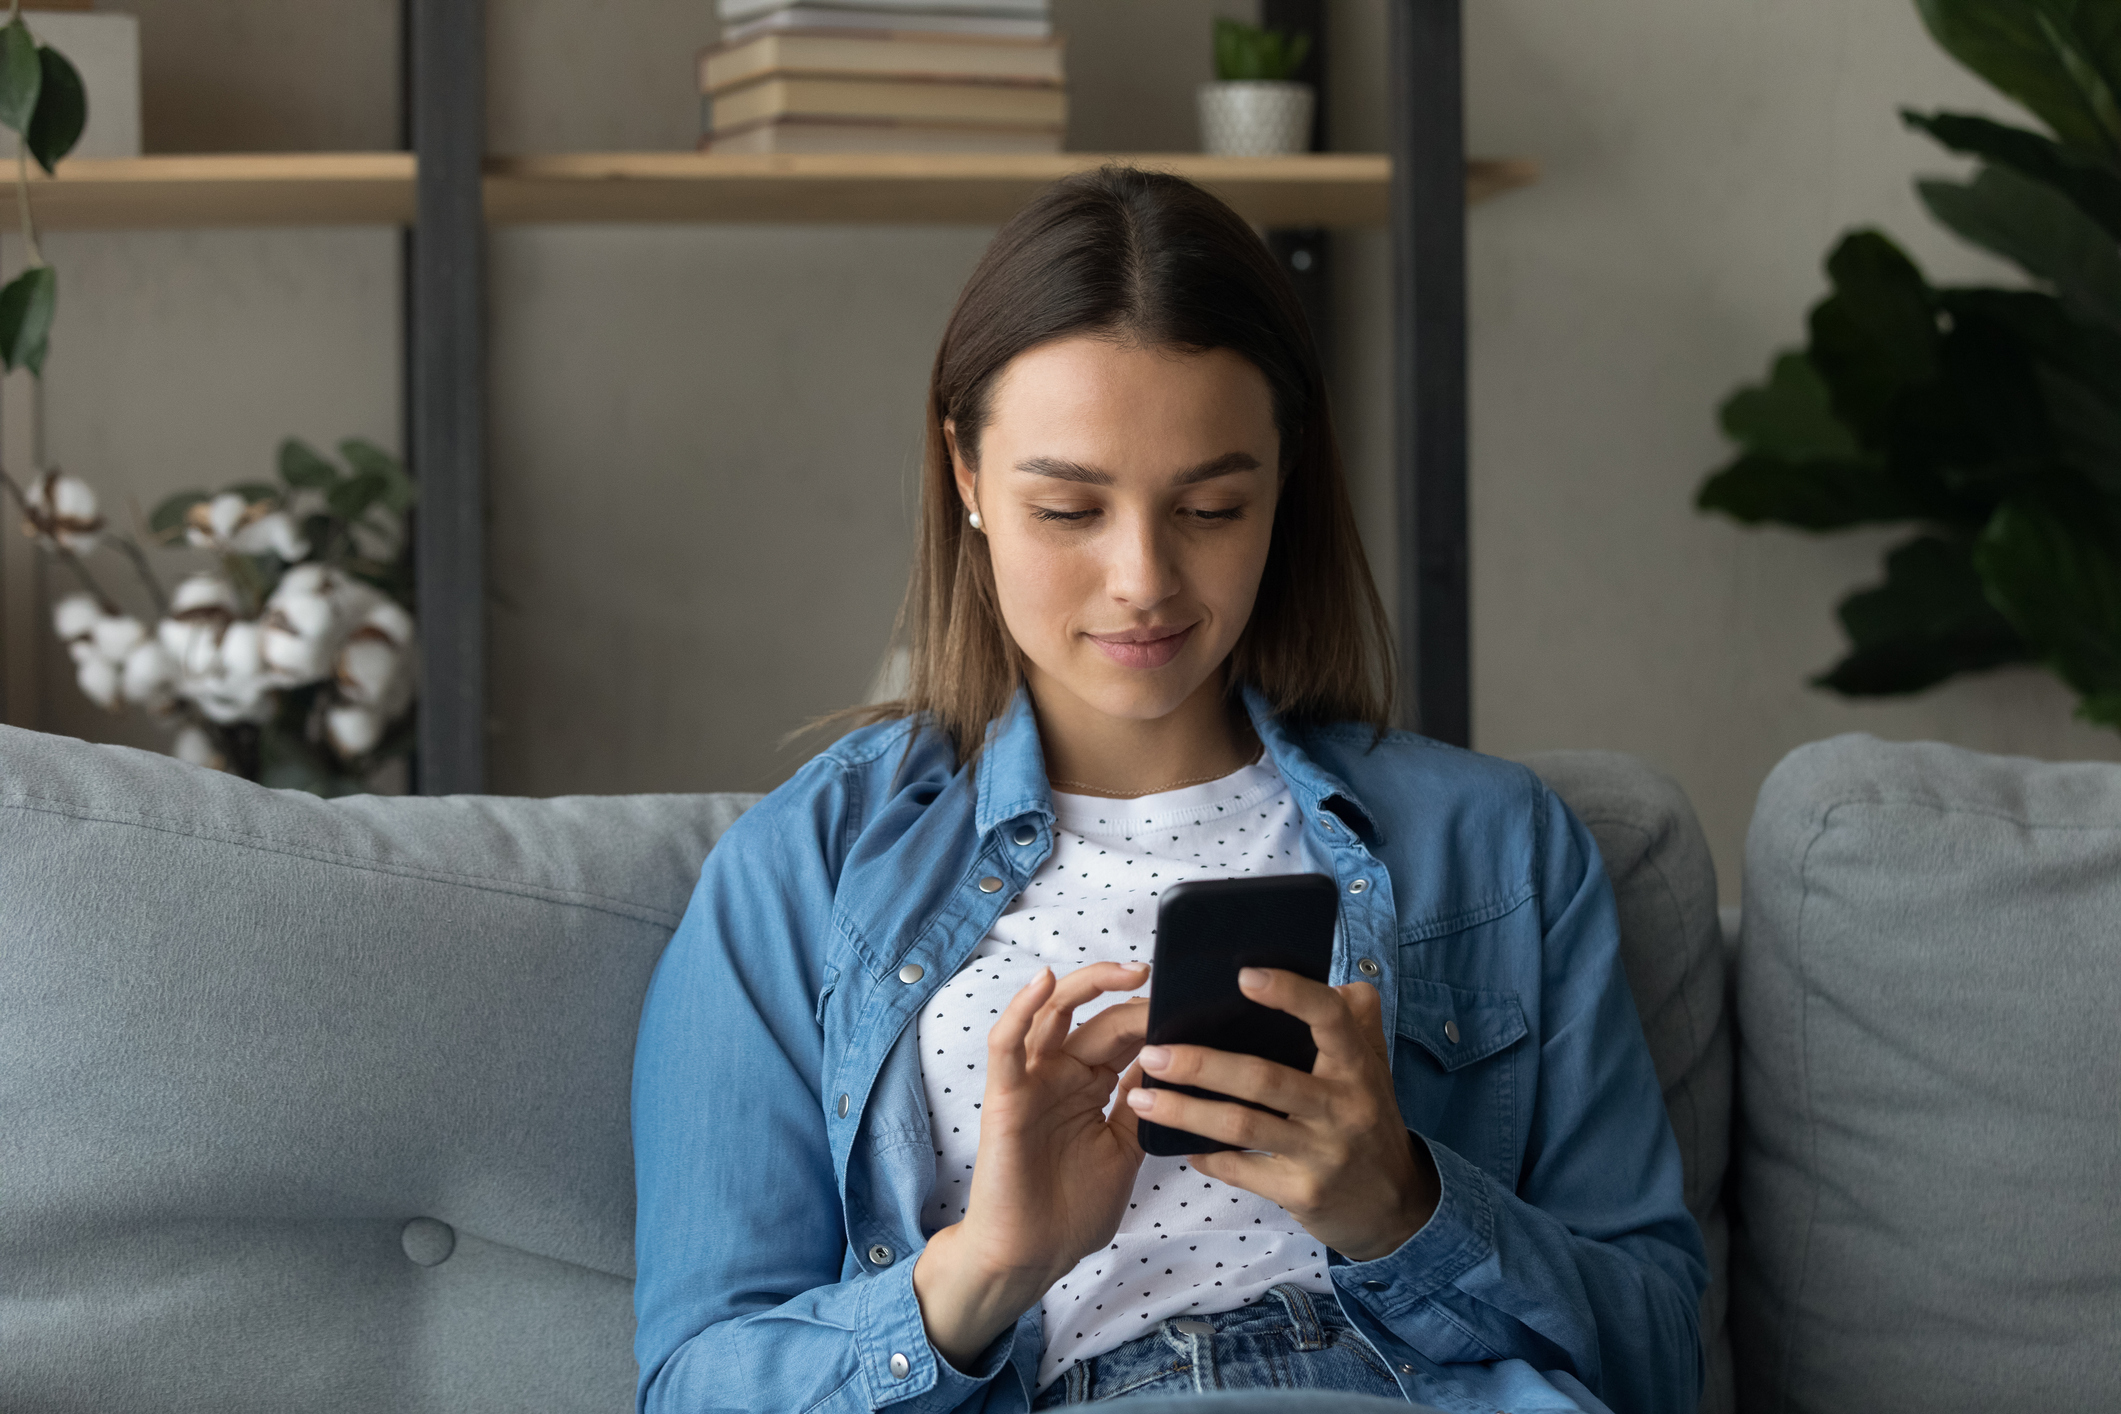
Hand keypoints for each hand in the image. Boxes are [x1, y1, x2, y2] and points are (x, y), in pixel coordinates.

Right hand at [914, 962, 1149, 1367]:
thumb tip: (1176, 1061)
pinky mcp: (1004, 1096)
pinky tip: (1043, 982)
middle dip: (1135, 999)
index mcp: (1089, 1086)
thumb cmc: (1072, 1211)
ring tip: (1130, 971)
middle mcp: (1060, 1075)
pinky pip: (1006, 1044)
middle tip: (1171, 984)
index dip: (1153, 1016)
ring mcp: (1031, 1082)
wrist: (1032, 1258)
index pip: (1123, 1035)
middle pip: (1097, 1018)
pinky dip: (1021, 1009)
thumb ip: (1142, 1104)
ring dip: (1088, 985)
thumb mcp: (1124, 1148)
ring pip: (1053, 1014)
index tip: (1193, 1002)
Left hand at [1124, 968, 1438, 1261]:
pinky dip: (1206, 1156)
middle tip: (1153, 1050)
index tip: (1243, 975)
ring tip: (1141, 1098)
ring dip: (1186, 1112)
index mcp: (1358, 1067)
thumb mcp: (1374, 1067)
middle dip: (1202, 1065)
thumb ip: (1356, 1020)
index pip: (1330, 1019)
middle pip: (1265, 1079)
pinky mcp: (1304, 1193)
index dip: (1290, 994)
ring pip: (1243, 1127)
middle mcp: (1344, 1108)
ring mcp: (1323, 1154)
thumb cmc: (1369, 1119)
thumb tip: (1333, 978)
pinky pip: (1242, 1171)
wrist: (1397, 1207)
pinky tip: (1177, 1144)